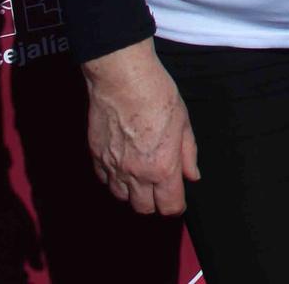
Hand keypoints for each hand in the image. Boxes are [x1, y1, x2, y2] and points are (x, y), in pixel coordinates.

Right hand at [80, 39, 199, 215]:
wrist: (122, 78)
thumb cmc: (157, 95)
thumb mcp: (184, 123)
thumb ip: (188, 154)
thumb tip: (192, 176)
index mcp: (163, 167)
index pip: (169, 206)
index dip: (176, 206)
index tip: (178, 199)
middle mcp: (136, 173)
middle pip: (144, 208)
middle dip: (155, 202)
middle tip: (160, 187)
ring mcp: (113, 167)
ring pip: (122, 197)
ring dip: (133, 192)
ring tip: (141, 176)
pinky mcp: (96, 157)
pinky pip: (105, 180)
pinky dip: (114, 179)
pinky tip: (123, 165)